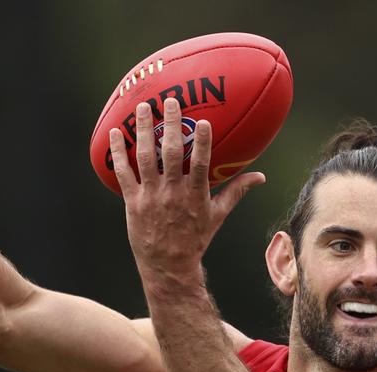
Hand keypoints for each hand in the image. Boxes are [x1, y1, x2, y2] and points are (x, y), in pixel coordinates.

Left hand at [109, 97, 264, 282]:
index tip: (203, 122)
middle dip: (169, 124)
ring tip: (142, 108)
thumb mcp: (218, 216)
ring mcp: (150, 196)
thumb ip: (237, 191)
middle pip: (170, 153)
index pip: (200, 164)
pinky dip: (117, 152)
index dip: (201, 142)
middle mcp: (172, 193)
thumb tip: (260, 176)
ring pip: (145, 157)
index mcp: (195, 195)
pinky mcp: (132, 201)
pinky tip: (115, 133)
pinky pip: (123, 172)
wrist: (168, 265)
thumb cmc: (195, 239)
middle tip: (169, 101)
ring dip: (143, 131)